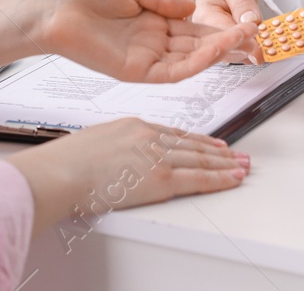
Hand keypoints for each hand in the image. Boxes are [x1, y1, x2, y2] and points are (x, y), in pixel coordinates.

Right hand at [4, 117, 248, 231]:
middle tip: (237, 153)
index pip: (173, 133)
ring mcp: (156, 156)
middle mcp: (149, 136)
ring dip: (226, 163)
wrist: (60, 173)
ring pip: (200, 159)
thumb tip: (118, 161)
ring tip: (243, 165)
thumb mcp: (95, 143)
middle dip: (218, 150)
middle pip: (191, 143)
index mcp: (133, 126)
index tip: (210, 143)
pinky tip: (234, 177)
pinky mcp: (160, 178)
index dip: (195, 140)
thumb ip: (115, 148)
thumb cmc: (66, 163)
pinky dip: (220, 178)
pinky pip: (198, 178)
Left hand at [42, 0, 258, 83]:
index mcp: (151, 24)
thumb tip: (193, 8)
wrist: (56, 7)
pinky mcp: (137, 72)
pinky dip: (196, 63)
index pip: (191, 29)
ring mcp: (145, 59)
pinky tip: (215, 51)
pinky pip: (173, 72)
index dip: (216, 27)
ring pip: (190, 61)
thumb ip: (164, 0)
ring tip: (242, 40)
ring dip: (217, 52)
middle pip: (196, 47)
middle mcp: (151, 44)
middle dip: (224, 42)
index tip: (240, 21)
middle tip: (252, 36)